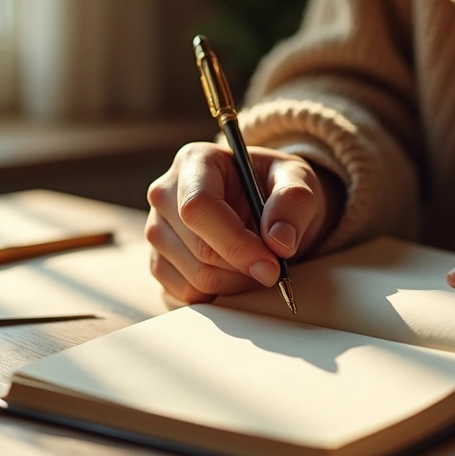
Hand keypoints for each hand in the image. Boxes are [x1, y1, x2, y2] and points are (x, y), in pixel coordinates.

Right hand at [145, 142, 336, 303]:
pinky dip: (219, 293)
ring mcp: (157, 230)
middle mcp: (164, 194)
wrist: (262, 203)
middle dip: (244, 267)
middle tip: (275, 266)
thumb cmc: (275, 186)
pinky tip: (237, 273)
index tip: (271, 264)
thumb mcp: (297, 179)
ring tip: (256, 263)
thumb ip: (294, 201)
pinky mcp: (158, 261)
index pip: (198, 207)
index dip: (235, 242)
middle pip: (198, 248)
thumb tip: (279, 241)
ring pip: (195, 277)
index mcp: (194, 162)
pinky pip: (187, 293)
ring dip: (236, 282)